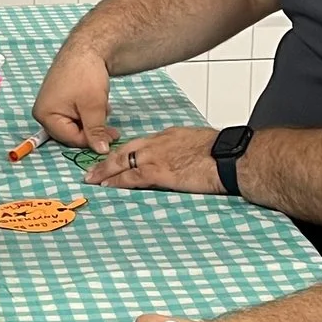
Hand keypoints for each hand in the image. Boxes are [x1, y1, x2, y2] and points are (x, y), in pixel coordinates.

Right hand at [34, 40, 116, 152]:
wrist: (88, 46)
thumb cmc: (85, 74)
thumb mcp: (93, 107)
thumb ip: (95, 131)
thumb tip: (101, 151)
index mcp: (45, 115)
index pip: (70, 138)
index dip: (91, 139)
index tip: (110, 137)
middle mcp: (43, 111)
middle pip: (71, 133)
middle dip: (92, 131)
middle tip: (112, 130)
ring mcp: (51, 103)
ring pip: (75, 124)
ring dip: (92, 121)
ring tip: (105, 109)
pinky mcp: (60, 98)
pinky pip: (74, 114)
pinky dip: (88, 112)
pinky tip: (99, 103)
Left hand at [85, 125, 222, 193]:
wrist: (229, 157)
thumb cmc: (221, 152)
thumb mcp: (198, 144)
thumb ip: (183, 151)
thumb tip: (183, 160)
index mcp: (169, 136)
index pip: (140, 144)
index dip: (125, 152)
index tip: (116, 159)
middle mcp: (158, 143)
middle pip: (124, 150)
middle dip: (107, 159)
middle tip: (93, 168)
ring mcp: (156, 157)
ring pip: (121, 162)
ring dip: (105, 171)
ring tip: (92, 179)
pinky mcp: (158, 172)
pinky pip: (130, 177)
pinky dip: (117, 181)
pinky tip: (107, 186)